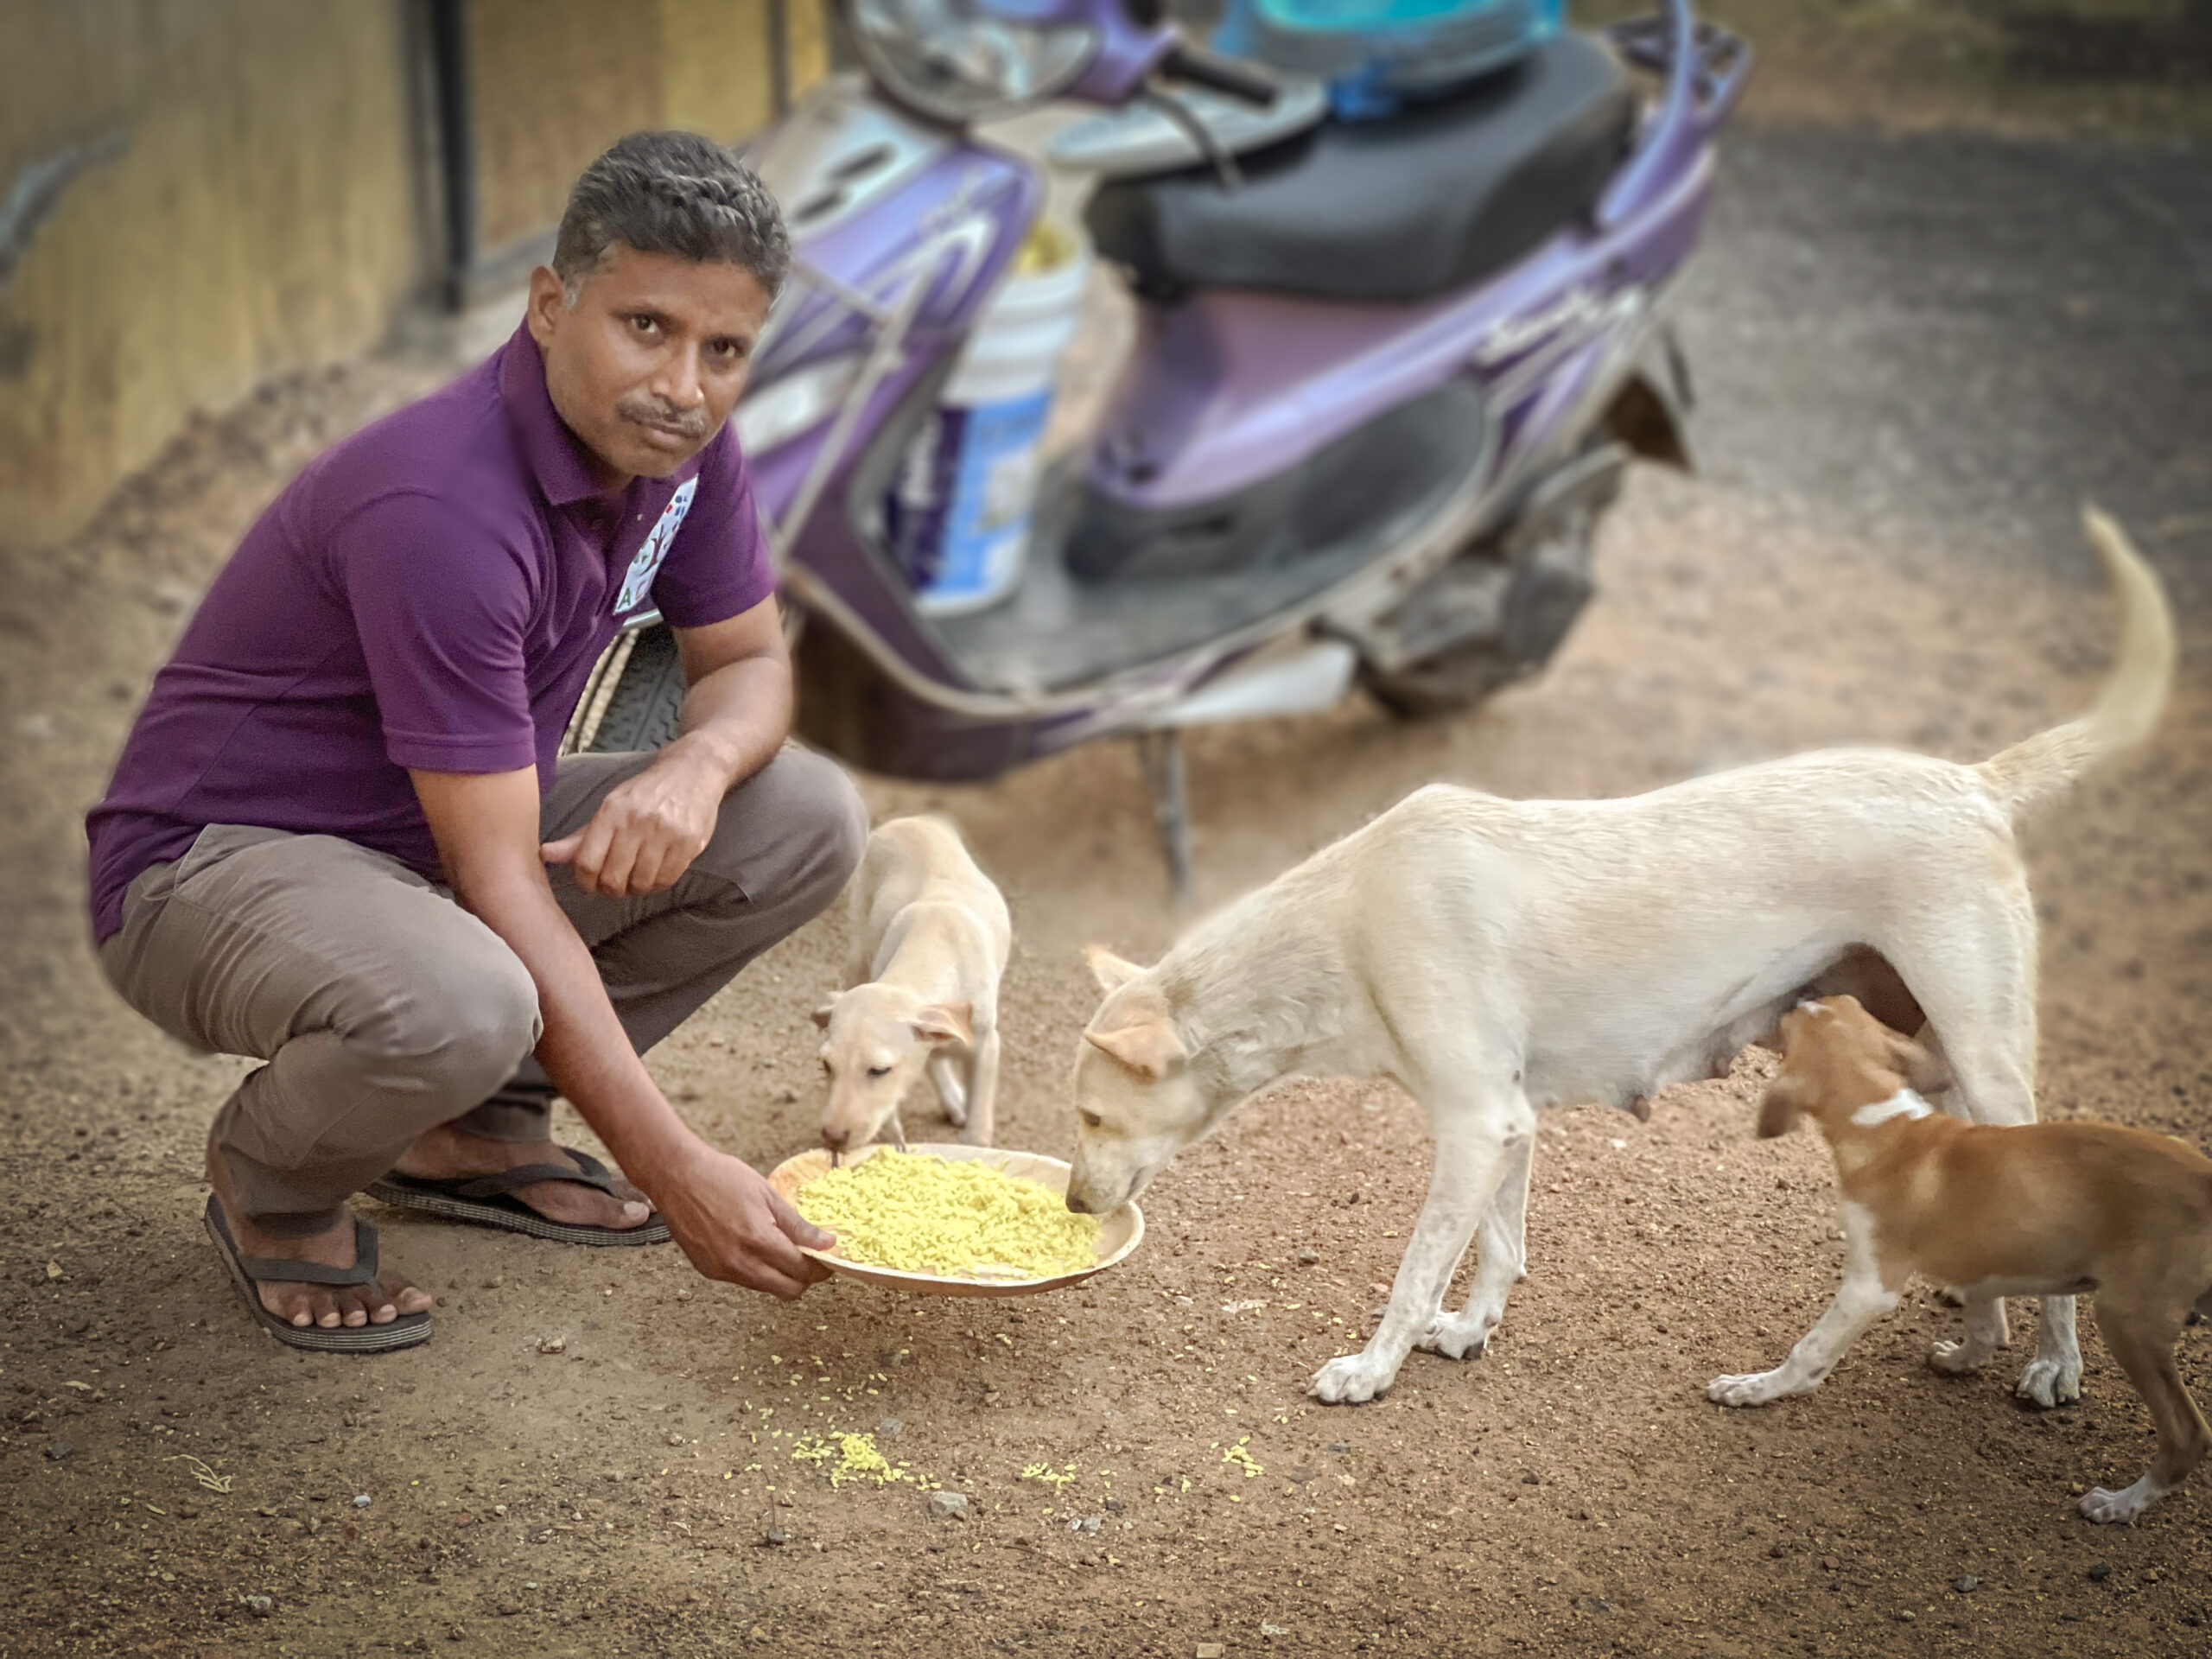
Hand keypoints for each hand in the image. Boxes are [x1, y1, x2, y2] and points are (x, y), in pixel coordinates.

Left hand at [542, 747, 723, 896]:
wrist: (693, 771)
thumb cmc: (645, 794)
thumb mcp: (610, 808)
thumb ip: (580, 837)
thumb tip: (544, 854)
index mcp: (612, 811)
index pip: (586, 862)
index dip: (584, 883)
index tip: (589, 884)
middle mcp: (637, 821)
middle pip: (612, 878)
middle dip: (610, 889)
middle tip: (614, 885)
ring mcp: (665, 832)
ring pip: (640, 884)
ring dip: (635, 888)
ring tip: (636, 877)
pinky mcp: (689, 842)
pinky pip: (666, 880)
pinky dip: (656, 884)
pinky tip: (654, 873)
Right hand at [644, 1143, 834, 1299]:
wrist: (677, 1176)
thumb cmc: (722, 1177)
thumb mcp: (767, 1194)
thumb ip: (798, 1225)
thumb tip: (828, 1243)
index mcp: (758, 1239)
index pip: (802, 1270)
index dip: (820, 1268)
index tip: (827, 1259)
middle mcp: (739, 1262)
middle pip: (788, 1291)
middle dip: (804, 1278)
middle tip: (809, 1259)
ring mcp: (722, 1269)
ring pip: (765, 1288)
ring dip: (780, 1275)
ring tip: (780, 1247)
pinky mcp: (708, 1271)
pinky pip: (743, 1281)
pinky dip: (756, 1270)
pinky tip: (753, 1246)